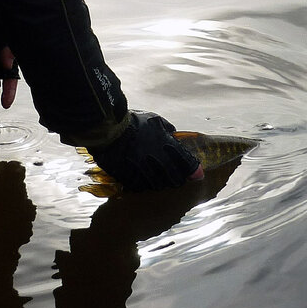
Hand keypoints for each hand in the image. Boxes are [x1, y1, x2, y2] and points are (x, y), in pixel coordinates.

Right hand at [88, 111, 203, 190]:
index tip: (197, 176)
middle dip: (177, 179)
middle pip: (175, 179)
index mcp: (168, 146)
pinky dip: (144, 186)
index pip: (188, 164)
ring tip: (159, 181)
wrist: (108, 130)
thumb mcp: (154, 120)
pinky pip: (142, 187)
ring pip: (159, 185)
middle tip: (176, 178)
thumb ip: (167, 129)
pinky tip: (143, 181)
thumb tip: (173, 135)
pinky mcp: (131, 179)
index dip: (194, 172)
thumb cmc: (133, 122)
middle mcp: (159, 161)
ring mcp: (145, 172)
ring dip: (161, 184)